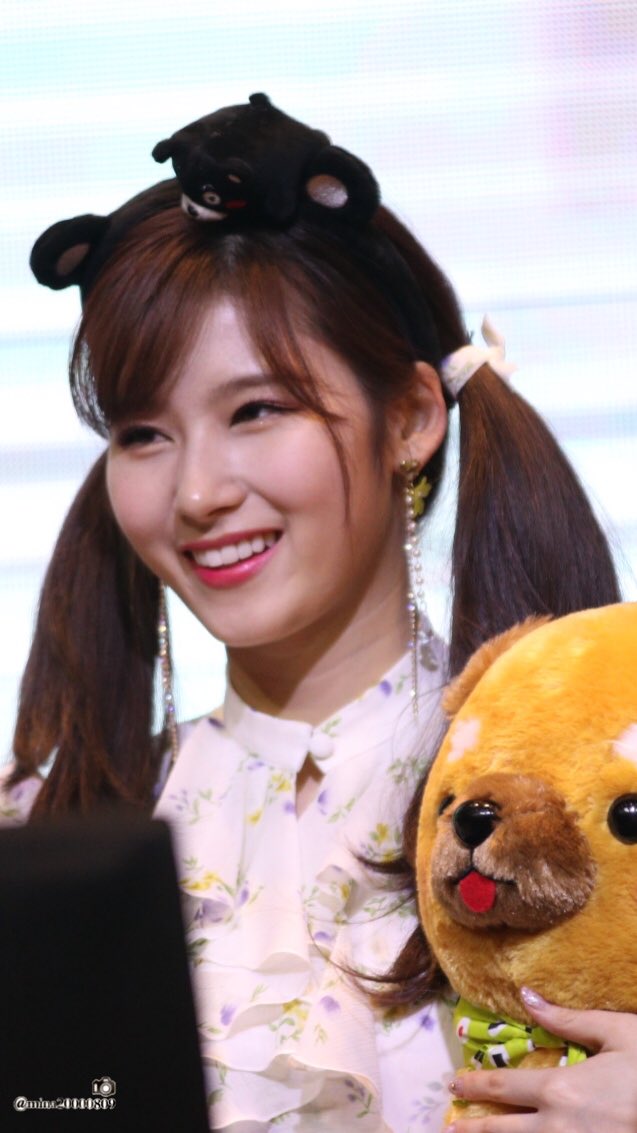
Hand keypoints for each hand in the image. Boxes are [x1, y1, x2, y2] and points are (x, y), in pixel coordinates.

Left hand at [447, 988, 636, 1131]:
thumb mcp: (617, 1035)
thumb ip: (566, 1020)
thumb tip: (527, 997)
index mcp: (560, 1090)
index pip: (502, 1088)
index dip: (474, 1085)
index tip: (454, 1083)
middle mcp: (558, 1128)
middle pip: (502, 1131)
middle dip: (473, 1128)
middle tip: (452, 1125)